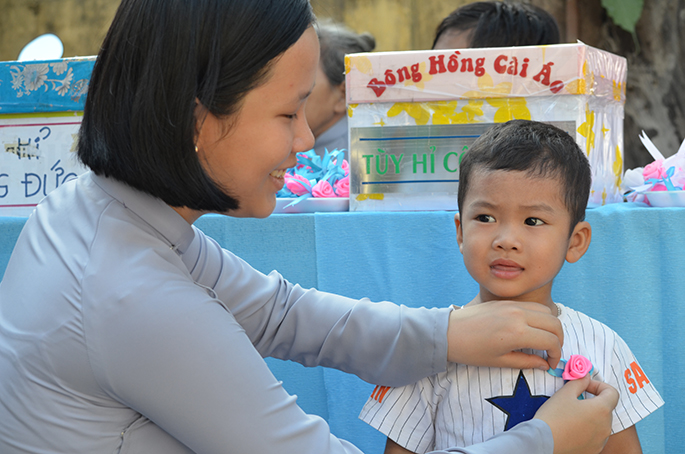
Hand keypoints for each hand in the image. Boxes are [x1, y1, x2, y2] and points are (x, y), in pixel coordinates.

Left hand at [446, 300, 562, 369]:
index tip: (550, 363)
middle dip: (559, 339)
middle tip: (552, 352)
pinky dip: (539, 316)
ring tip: (543, 340)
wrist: (448, 332)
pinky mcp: (506, 301)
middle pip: (555, 322)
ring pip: (546, 311)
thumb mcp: (500, 361)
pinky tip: (531, 329)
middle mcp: (519, 315)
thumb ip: (526, 362)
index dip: (556, 354)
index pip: (551, 341)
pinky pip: (531, 306)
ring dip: (551, 325)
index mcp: (518, 332)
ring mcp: (513, 305)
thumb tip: (544, 364)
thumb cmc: (471, 350)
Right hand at [534, 375, 618, 453]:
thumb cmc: (553, 417)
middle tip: (574, 399)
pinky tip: (571, 429)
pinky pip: (595, 436)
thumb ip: (579, 382)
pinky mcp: (594, 450)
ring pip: (600, 423)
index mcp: (602, 410)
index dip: (599, 385)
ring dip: (590, 416)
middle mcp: (606, 427)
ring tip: (570, 416)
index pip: (612, 393)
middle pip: (605, 408)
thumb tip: (586, 377)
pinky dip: (586, 430)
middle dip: (592, 401)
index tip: (585, 386)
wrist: (543, 442)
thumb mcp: (565, 393)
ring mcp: (601, 441)